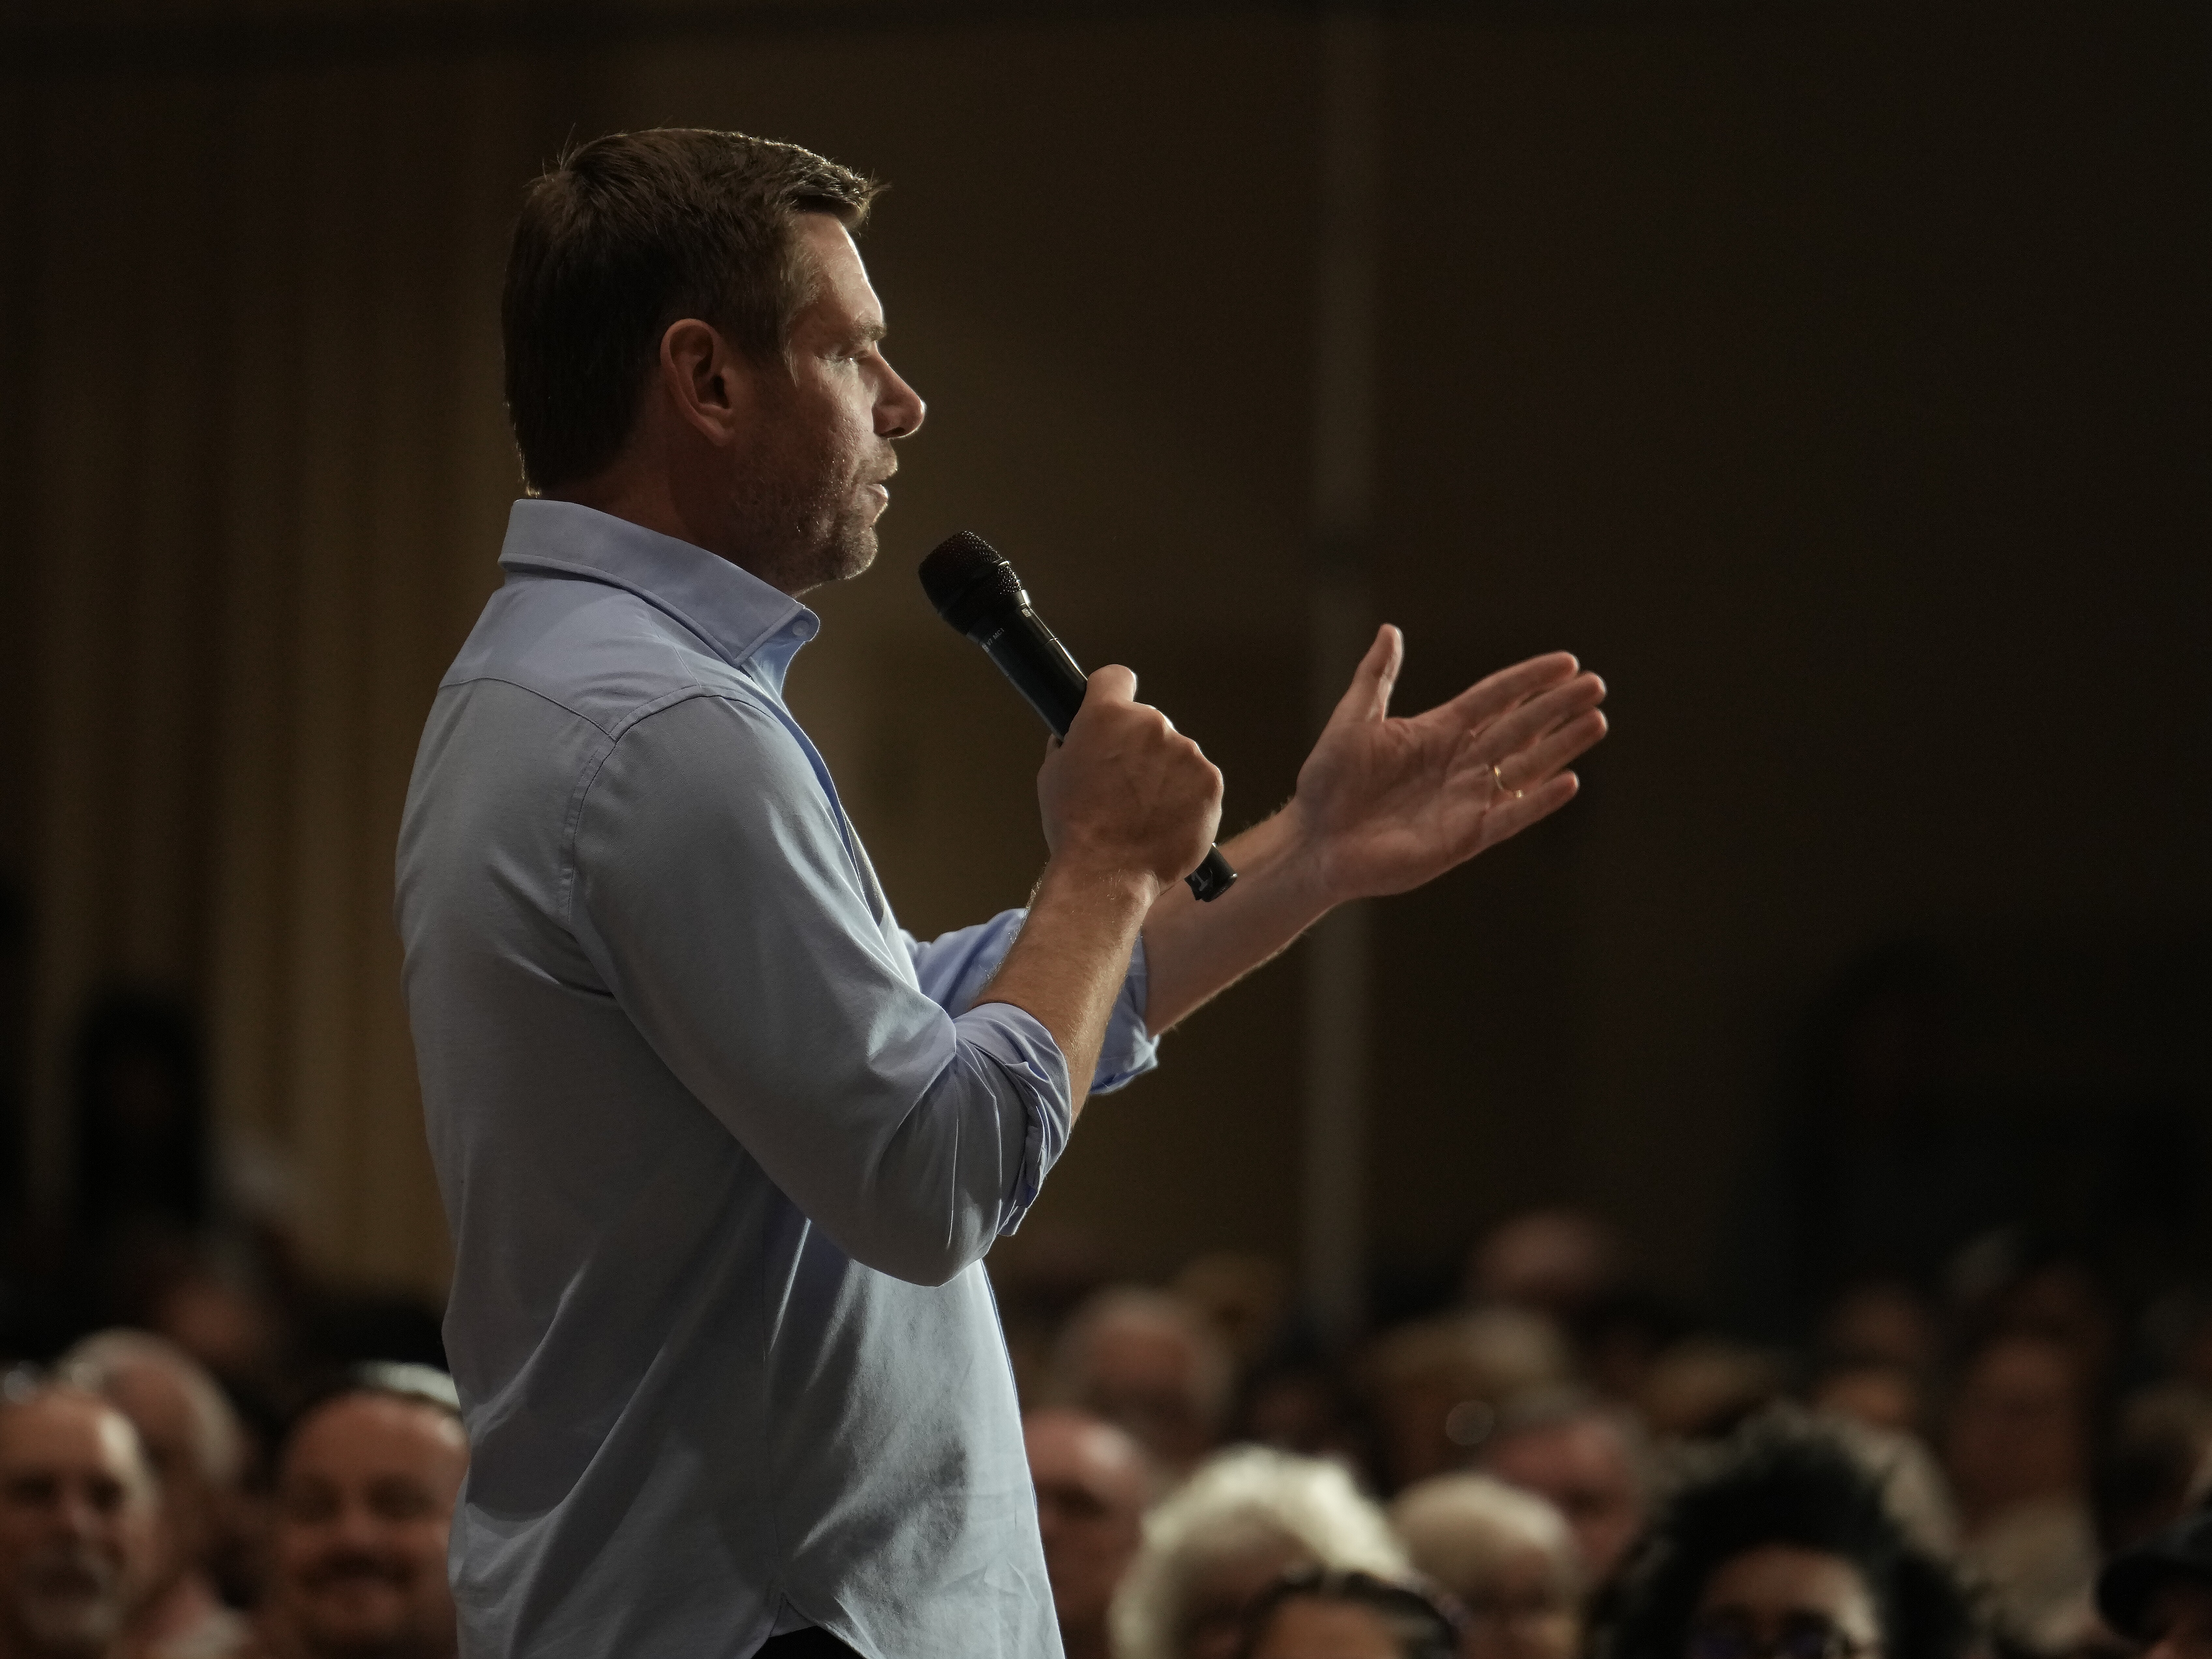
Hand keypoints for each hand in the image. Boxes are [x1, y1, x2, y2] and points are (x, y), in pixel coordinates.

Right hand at [1038, 666, 1224, 897]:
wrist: (1107, 871)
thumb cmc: (1074, 827)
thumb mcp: (1053, 773)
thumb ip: (1072, 743)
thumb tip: (1079, 736)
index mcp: (1106, 715)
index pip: (1116, 678)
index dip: (1112, 695)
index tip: (1114, 715)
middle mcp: (1151, 724)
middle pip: (1149, 724)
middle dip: (1139, 749)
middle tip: (1125, 788)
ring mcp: (1186, 752)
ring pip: (1176, 754)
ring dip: (1165, 775)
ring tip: (1146, 812)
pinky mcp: (1210, 781)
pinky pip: (1199, 780)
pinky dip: (1188, 797)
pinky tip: (1167, 820)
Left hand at [1288, 626, 1606, 902]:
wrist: (1314, 840)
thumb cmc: (1328, 782)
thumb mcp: (1351, 721)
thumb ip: (1375, 677)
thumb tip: (1391, 630)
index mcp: (1438, 732)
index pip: (1494, 698)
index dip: (1528, 680)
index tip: (1566, 663)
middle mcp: (1459, 763)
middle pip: (1520, 727)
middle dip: (1557, 707)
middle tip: (1596, 685)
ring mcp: (1465, 801)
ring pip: (1524, 767)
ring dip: (1560, 745)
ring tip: (1596, 721)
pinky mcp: (1463, 837)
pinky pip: (1508, 817)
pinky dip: (1537, 802)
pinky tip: (1568, 781)